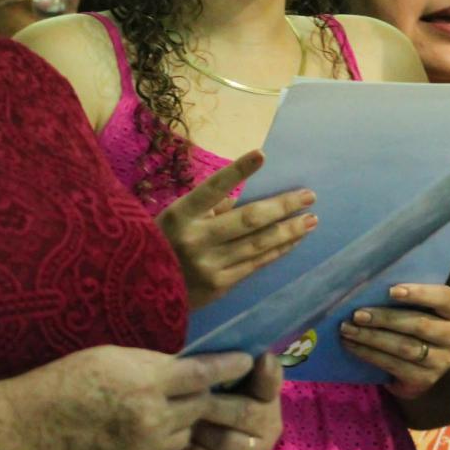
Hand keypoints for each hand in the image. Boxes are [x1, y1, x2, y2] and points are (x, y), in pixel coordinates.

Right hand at [10, 347, 252, 449]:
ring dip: (184, 421)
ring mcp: (144, 448)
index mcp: (147, 381)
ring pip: (185, 433)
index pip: (203, 374)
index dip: (228, 366)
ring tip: (171, 408)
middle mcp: (152, 417)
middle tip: (216, 387)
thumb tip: (180, 364)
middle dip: (207, 396)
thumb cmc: (67, 380)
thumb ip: (151, 363)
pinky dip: (160, 439)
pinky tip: (142, 429)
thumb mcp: (112, 356)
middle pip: (200, 406)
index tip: (247, 360)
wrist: (30, 428)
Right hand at [155, 150, 316, 308]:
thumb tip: (248, 203)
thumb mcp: (174, 220)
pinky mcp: (219, 285)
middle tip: (309, 195)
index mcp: (179, 215)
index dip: (238, 170)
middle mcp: (195, 240)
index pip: (213, 188)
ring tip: (311, 218)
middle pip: (248, 219)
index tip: (262, 154)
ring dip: (289, 230)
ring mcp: (209, 266)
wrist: (138, 295)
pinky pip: (255, 264)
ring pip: (259, 244)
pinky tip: (293, 240)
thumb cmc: (160, 245)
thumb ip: (208, 209)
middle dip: (282, 205)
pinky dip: (277, 250)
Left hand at [177, 355, 283, 449]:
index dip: (267, 373)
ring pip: (229, 442)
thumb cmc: (204, 404)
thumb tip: (260, 354)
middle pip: (244, 412)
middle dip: (212, 406)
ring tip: (182, 424)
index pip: (271, 382)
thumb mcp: (212, 380)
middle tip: (186, 399)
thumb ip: (228, 364)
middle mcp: (270, 426)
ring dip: (202, 433)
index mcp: (267, 397)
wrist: (189, 444)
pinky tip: (185, 448)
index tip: (261, 360)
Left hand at [341, 283, 449, 399]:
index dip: (419, 293)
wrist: (417, 368)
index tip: (391, 291)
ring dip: (372, 337)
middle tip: (357, 314)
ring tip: (347, 329)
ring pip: (404, 347)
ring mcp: (442, 361)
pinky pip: (394, 365)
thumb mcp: (418, 308)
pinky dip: (370, 354)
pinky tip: (352, 346)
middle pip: (419, 324)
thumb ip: (406, 297)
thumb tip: (372, 284)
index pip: (444, 298)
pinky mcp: (426, 380)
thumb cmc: (413, 326)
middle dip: (384, 318)